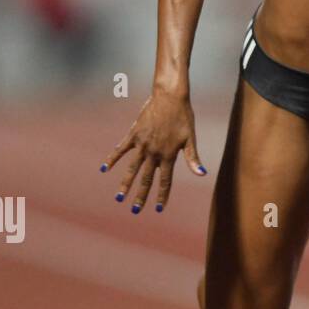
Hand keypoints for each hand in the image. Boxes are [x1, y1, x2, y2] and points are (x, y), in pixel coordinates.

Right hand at [102, 86, 205, 213]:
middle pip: (147, 179)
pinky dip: (112, 159)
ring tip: (119, 198)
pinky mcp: (133, 134)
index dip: (162, 195)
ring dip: (125, 184)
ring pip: (132, 168)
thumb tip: (203, 174)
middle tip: (135, 211)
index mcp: (169, 155)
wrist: (170, 97)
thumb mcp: (191, 137)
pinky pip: (120, 149)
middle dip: (141, 196)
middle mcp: (154, 152)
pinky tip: (104, 169)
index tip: (158, 209)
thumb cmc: (184, 116)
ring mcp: (142, 144)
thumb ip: (193, 158)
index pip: (165, 180)